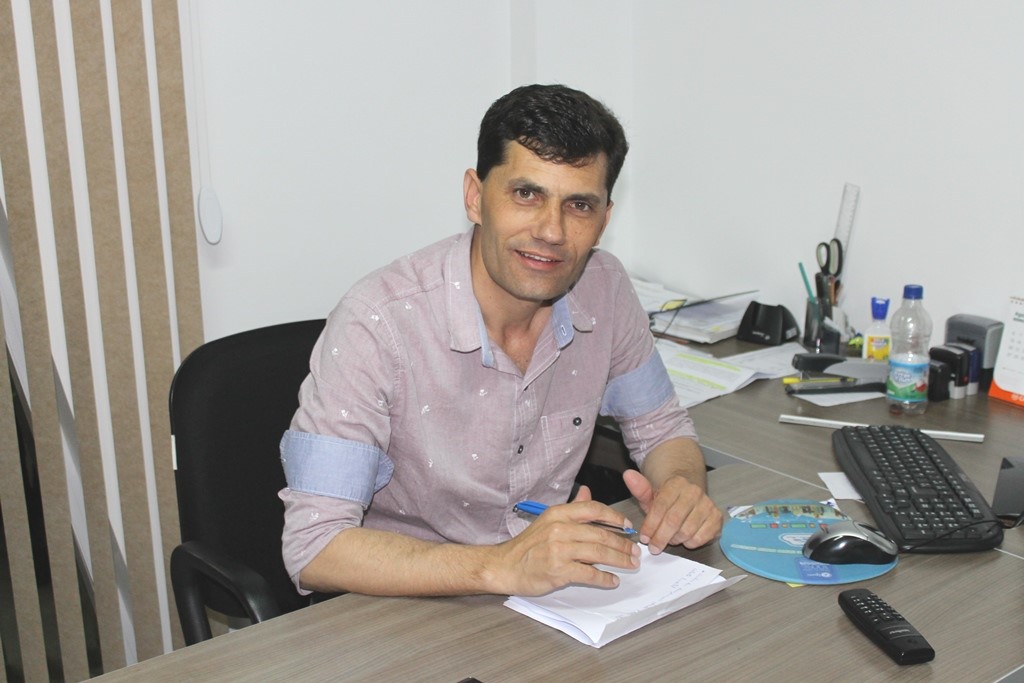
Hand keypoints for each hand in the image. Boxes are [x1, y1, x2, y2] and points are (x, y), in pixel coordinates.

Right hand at [485, 486, 640, 595]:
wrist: (505, 566)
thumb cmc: (527, 546)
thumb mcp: (548, 520)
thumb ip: (571, 508)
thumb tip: (587, 492)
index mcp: (558, 514)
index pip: (593, 509)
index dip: (615, 517)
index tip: (628, 526)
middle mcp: (559, 529)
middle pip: (600, 534)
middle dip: (622, 544)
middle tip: (634, 551)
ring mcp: (558, 550)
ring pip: (598, 553)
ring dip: (619, 560)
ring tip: (630, 564)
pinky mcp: (558, 570)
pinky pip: (589, 573)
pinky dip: (604, 578)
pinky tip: (612, 580)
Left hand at [623, 470, 722, 553]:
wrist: (688, 494)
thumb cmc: (667, 499)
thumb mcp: (651, 494)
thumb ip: (640, 489)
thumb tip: (628, 475)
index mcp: (676, 484)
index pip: (661, 507)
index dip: (651, 525)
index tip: (644, 538)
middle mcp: (694, 492)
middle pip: (674, 521)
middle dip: (661, 537)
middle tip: (654, 546)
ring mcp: (707, 504)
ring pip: (687, 531)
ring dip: (675, 540)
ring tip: (669, 539)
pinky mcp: (717, 517)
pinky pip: (701, 537)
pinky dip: (690, 542)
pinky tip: (684, 538)